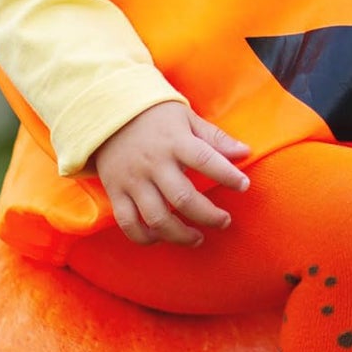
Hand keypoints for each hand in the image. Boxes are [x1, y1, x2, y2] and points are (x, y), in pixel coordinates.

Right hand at [91, 101, 251, 246]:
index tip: (244, 186)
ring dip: (180, 234)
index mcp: (175, 141)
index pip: (205, 159)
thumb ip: (215, 138)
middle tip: (224, 221)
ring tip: (198, 238)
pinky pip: (128, 223)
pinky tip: (162, 238)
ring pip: (157, 217)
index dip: (227, 175)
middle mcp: (154, 163)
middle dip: (208, 215)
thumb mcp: (187, 118)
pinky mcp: (115, 192)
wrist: (107, 113)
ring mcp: (133, 180)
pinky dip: (144, 237)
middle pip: (183, 198)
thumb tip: (245, 152)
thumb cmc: (155, 116)